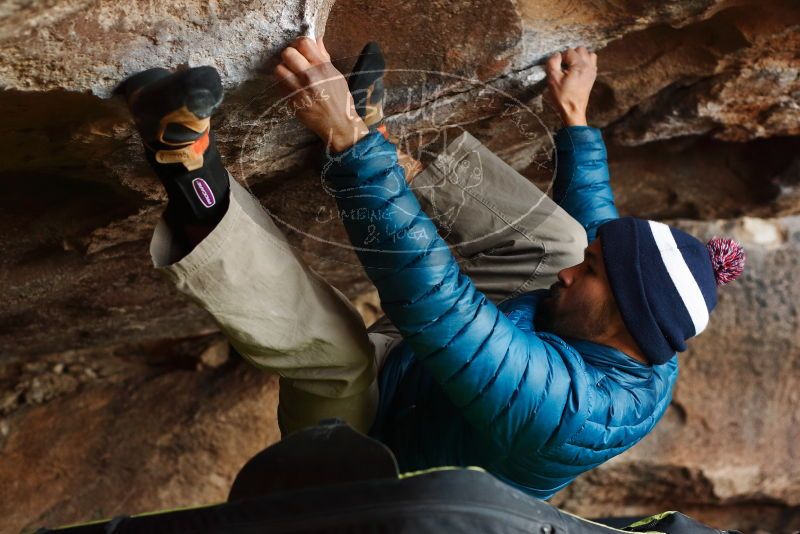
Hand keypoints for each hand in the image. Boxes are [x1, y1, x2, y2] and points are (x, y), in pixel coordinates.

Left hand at [274, 36, 368, 151]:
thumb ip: (324, 57)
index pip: (303, 43)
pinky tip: (292, 86)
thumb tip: (317, 39)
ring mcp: (298, 89)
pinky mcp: (291, 101)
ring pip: (279, 69)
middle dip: (289, 56)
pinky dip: (283, 83)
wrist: (337, 123)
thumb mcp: (336, 75)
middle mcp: (309, 76)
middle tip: (294, 62)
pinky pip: (280, 85)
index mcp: (322, 67)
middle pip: (287, 53)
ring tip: (290, 74)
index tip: (300, 49)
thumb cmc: (340, 99)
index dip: (299, 44)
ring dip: (283, 70)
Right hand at [545, 47, 596, 126]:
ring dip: (579, 57)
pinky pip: (591, 62)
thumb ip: (553, 62)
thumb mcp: (553, 79)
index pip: (569, 51)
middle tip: (564, 67)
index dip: (561, 58)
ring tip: (571, 67)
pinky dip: (584, 63)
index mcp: (580, 65)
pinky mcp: (592, 76)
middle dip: (570, 55)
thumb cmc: (563, 96)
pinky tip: (576, 71)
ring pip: (588, 54)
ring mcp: (592, 71)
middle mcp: (589, 66)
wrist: (573, 110)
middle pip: (580, 50)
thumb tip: (556, 55)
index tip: (558, 69)